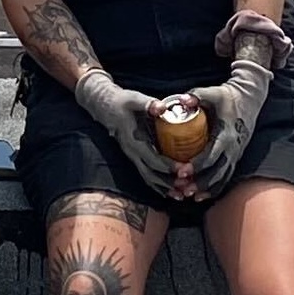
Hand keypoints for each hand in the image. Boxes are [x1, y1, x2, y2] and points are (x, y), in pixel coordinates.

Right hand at [74, 67, 177, 191]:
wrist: (104, 106)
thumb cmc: (121, 102)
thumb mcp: (133, 99)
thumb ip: (148, 104)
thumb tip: (161, 108)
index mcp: (133, 141)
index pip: (152, 159)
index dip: (169, 166)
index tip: (186, 169)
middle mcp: (132, 153)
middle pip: (152, 175)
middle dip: (170, 183)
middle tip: (189, 187)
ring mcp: (133, 157)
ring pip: (149, 178)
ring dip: (166, 188)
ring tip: (183, 195)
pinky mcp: (135, 157)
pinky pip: (147, 176)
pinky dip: (159, 186)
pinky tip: (170, 192)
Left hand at [176, 54, 273, 198]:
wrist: (249, 99)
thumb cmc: (227, 96)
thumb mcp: (212, 92)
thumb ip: (196, 95)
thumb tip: (182, 100)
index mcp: (226, 135)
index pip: (212, 155)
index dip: (197, 165)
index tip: (182, 172)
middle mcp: (233, 148)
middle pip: (216, 171)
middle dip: (199, 182)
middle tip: (182, 188)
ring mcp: (235, 154)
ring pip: (222, 177)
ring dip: (206, 188)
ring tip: (188, 195)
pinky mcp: (235, 157)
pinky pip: (226, 177)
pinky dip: (215, 188)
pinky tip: (202, 196)